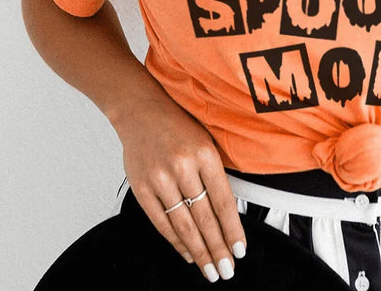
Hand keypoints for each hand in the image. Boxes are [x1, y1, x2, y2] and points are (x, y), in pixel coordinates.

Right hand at [112, 92, 246, 282]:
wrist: (140, 111)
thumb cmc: (178, 125)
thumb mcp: (206, 140)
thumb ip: (216, 173)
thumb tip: (229, 214)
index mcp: (204, 153)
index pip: (223, 201)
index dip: (233, 230)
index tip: (240, 251)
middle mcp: (182, 167)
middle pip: (204, 218)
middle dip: (218, 249)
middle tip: (227, 271)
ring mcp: (159, 179)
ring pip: (183, 225)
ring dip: (199, 252)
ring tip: (210, 270)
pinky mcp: (141, 188)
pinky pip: (161, 223)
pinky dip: (176, 242)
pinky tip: (188, 253)